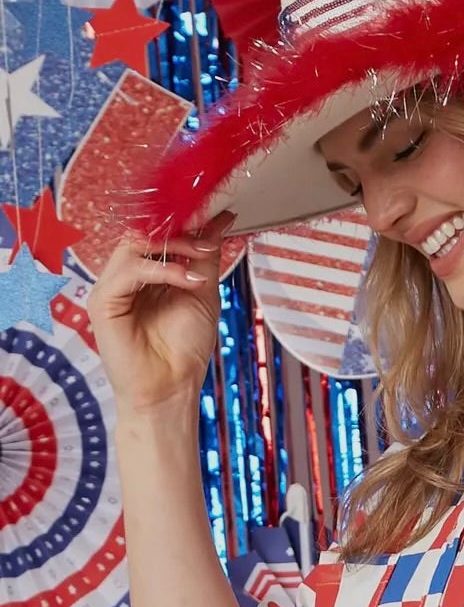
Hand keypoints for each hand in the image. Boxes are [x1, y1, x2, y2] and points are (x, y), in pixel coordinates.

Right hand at [86, 210, 236, 412]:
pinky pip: (129, 269)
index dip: (185, 223)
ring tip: (201, 265)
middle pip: (144, 233)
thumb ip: (205, 257)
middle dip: (180, 232)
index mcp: (148, 274)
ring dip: (173, 248)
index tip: (216, 216)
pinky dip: (161, 270)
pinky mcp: (102, 301)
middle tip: (209, 242)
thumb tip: (219, 221)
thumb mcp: (203, 293)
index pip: (159, 234)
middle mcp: (127, 277)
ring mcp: (112, 287)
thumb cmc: (184, 351)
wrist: (171, 389)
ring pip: (134, 245)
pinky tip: (187, 281)